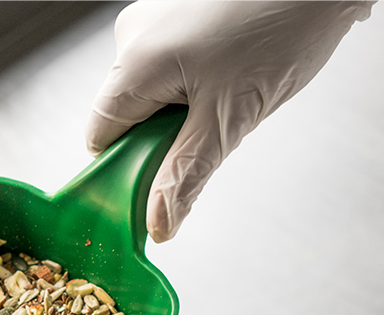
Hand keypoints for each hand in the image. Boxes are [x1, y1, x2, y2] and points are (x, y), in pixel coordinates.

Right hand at [88, 1, 372, 241]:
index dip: (127, 167)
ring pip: (150, 90)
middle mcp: (133, 36)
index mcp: (134, 63)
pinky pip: (168, 64)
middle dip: (163, 135)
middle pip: (125, 113)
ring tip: (231, 91)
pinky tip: (231, 70)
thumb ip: (185, 177)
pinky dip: (194, 80)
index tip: (160, 181)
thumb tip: (159, 224)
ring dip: (182, 108)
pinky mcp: (176, 12)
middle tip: (213, 129)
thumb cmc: (283, 27)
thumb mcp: (230, 119)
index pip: (100, 136)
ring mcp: (154, 19)